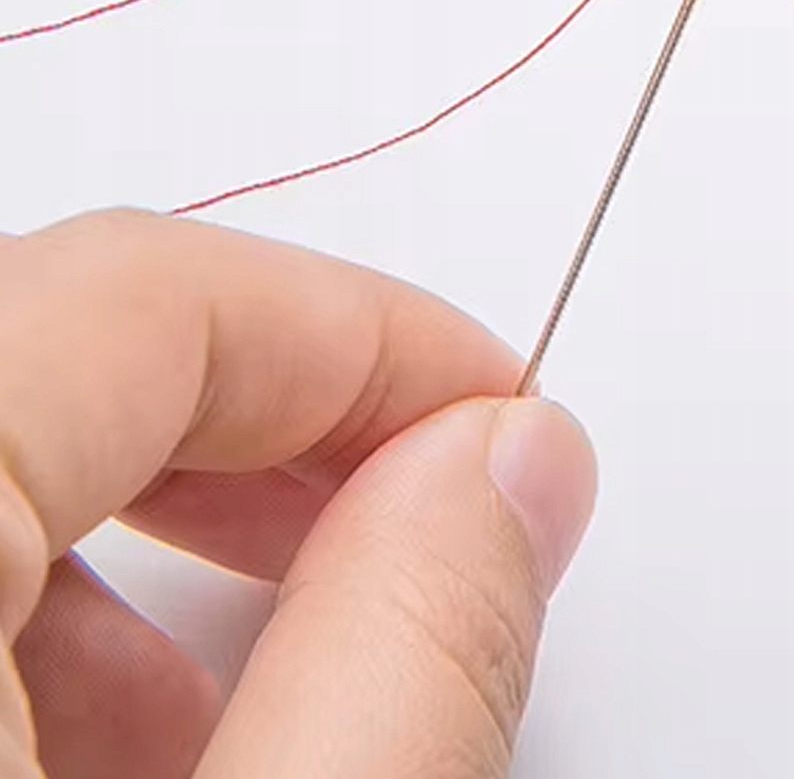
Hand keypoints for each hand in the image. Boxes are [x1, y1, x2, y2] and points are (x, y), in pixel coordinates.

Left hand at [0, 210, 595, 777]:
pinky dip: (42, 605)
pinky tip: (137, 740)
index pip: (143, 297)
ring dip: (166, 521)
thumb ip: (392, 657)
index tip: (499, 416)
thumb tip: (509, 470)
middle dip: (280, 419)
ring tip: (312, 648)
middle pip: (59, 343)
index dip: (367, 337)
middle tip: (437, 513)